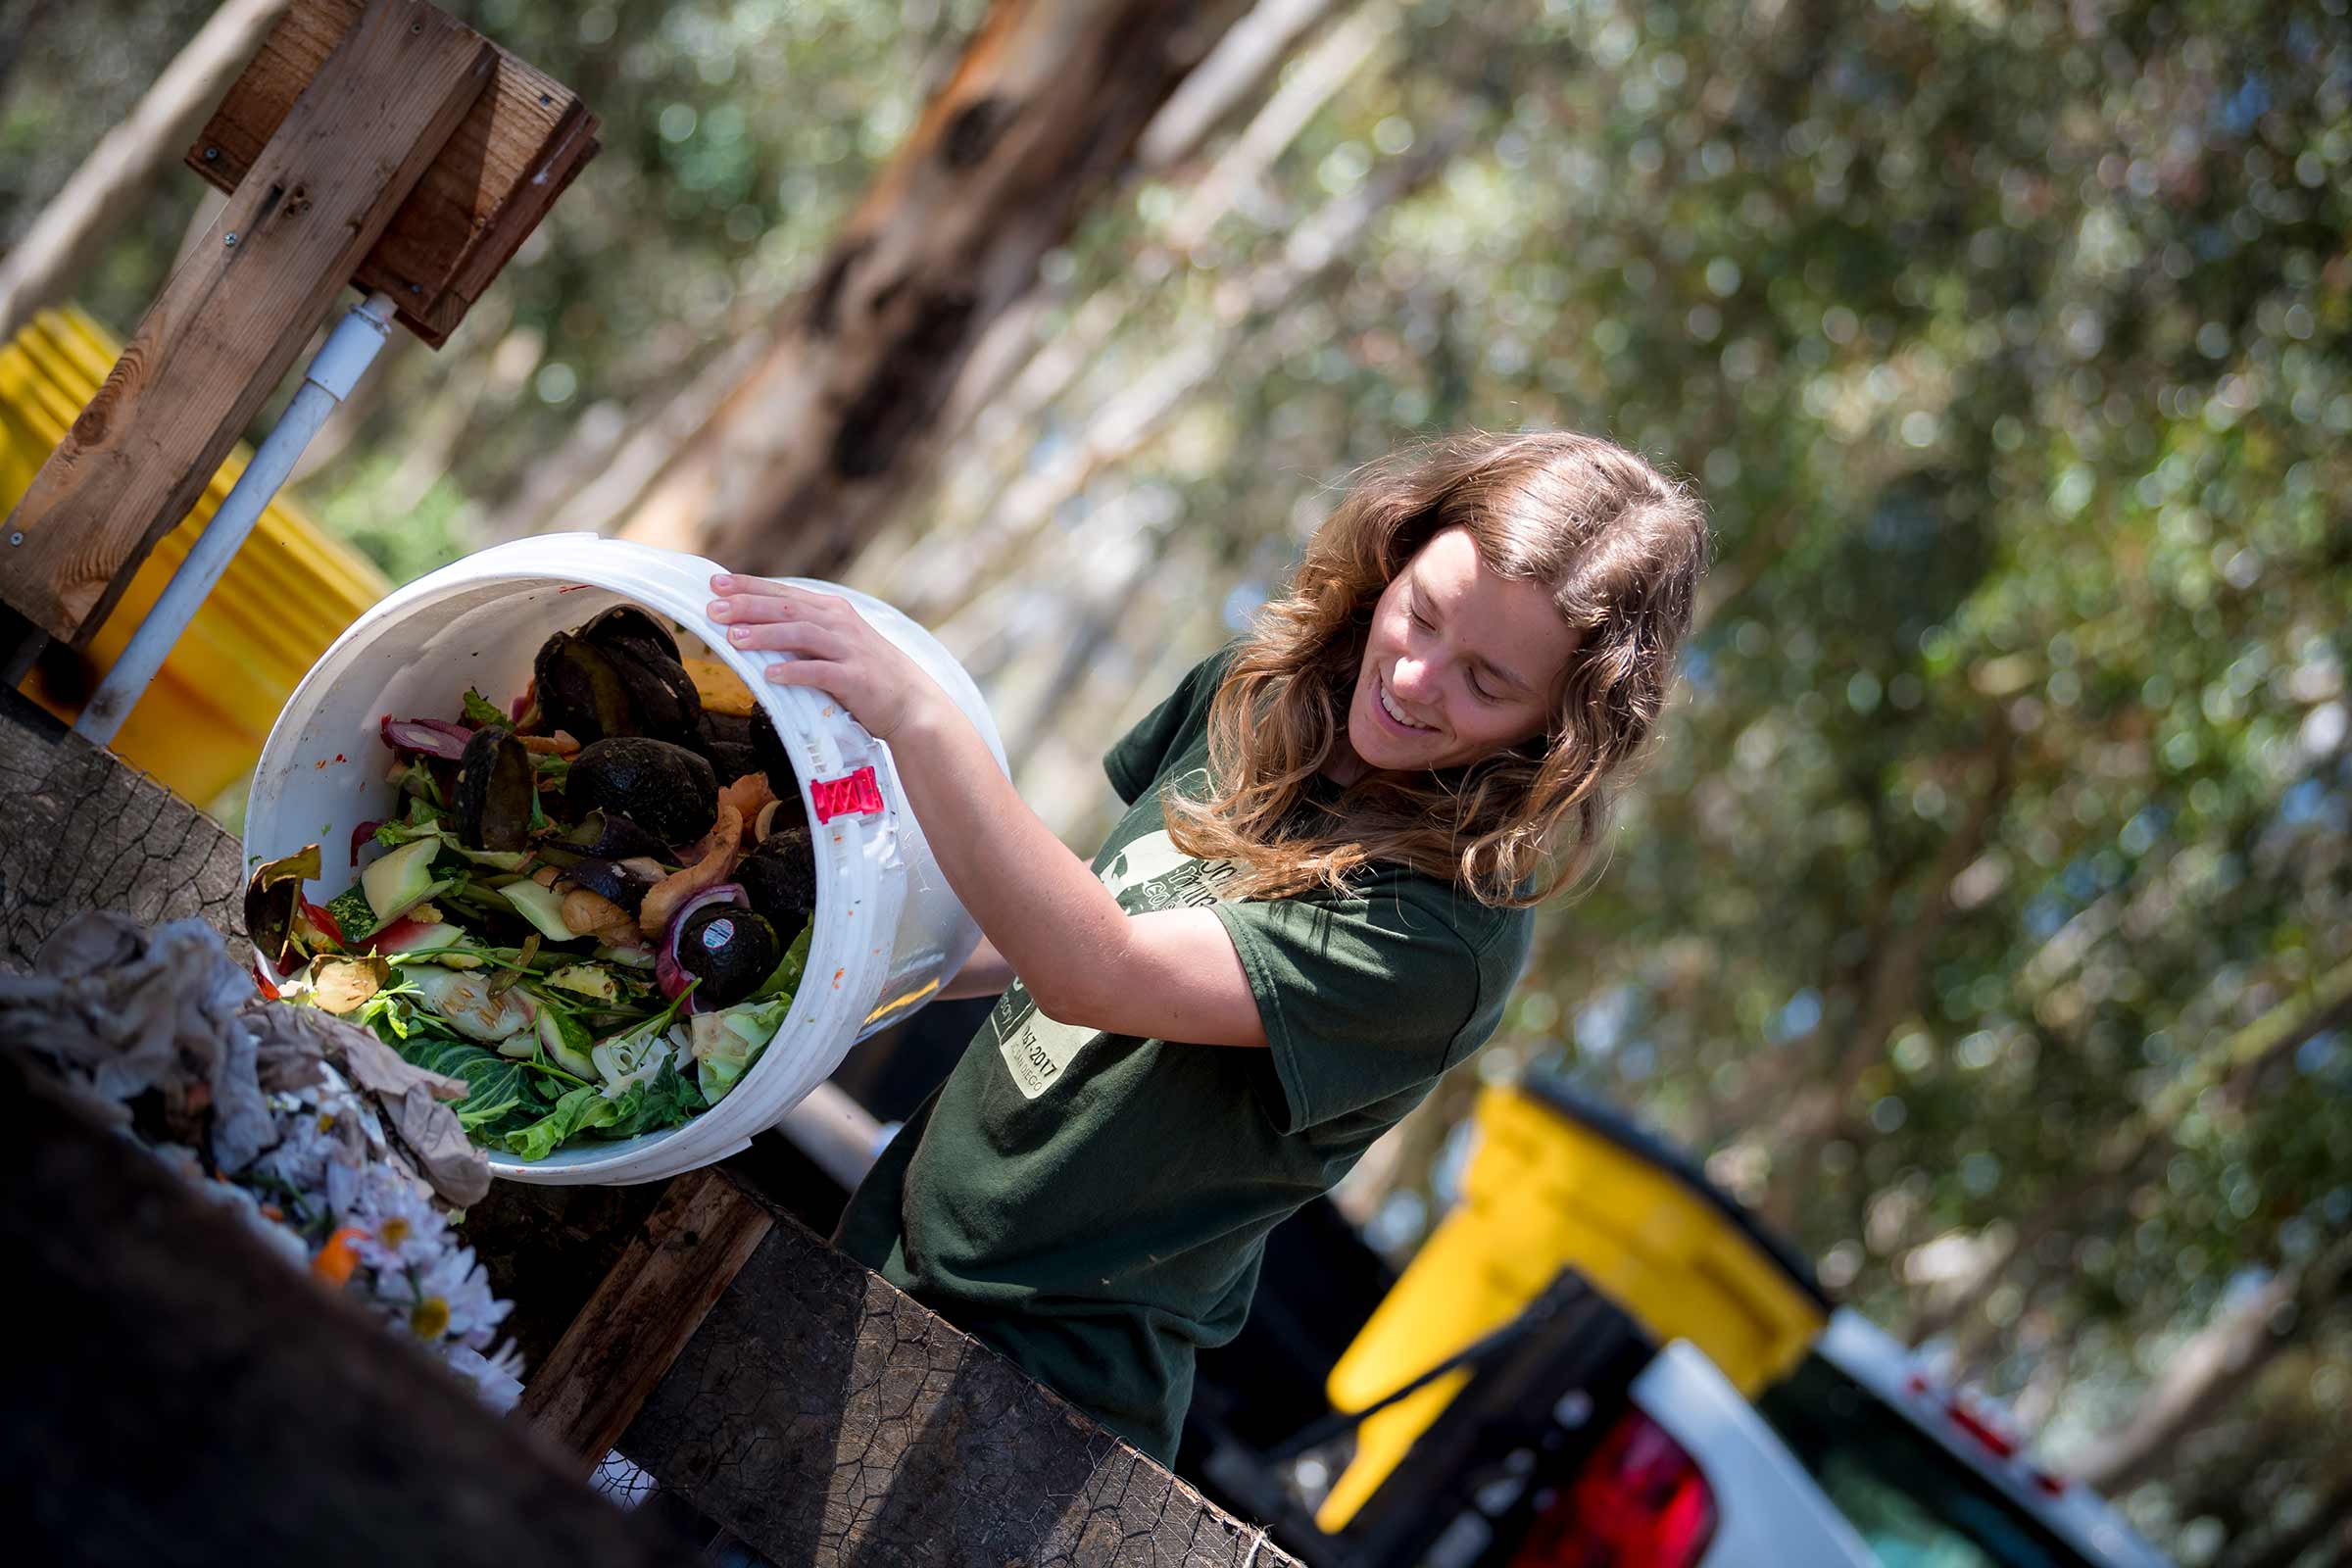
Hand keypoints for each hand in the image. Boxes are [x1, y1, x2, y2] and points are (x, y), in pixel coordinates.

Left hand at [706, 575, 942, 741]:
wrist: (911, 702)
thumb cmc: (865, 673)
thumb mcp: (836, 642)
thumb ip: (802, 631)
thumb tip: (754, 626)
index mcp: (831, 611)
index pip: (782, 594)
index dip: (748, 586)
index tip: (715, 583)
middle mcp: (839, 623)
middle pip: (786, 609)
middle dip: (747, 606)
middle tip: (713, 608)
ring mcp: (848, 649)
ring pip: (800, 634)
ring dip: (765, 635)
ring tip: (734, 638)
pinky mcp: (855, 678)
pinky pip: (820, 671)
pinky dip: (794, 671)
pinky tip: (770, 675)